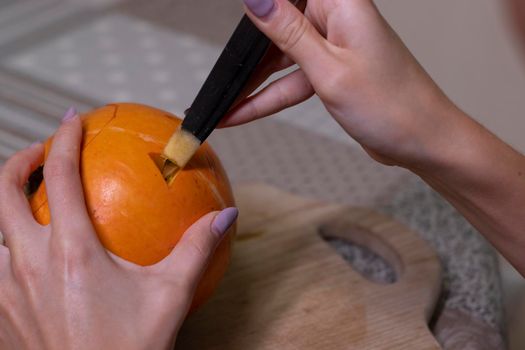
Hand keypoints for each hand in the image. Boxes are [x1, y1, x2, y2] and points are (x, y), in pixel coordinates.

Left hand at [0, 113, 237, 348]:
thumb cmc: (128, 349)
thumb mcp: (171, 294)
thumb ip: (198, 247)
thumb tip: (224, 216)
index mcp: (69, 251)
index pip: (59, 175)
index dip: (63, 138)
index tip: (72, 120)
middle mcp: (27, 264)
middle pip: (1, 191)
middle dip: (19, 159)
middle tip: (41, 153)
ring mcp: (6, 291)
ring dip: (10, 206)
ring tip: (35, 205)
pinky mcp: (0, 315)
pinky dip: (10, 248)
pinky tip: (35, 260)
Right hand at [223, 0, 465, 167]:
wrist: (423, 142)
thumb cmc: (392, 105)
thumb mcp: (329, 70)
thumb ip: (288, 32)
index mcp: (342, 3)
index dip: (262, 3)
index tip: (240, 13)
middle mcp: (337, 18)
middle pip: (279, 22)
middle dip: (247, 49)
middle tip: (220, 69)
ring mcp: (333, 47)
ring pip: (281, 56)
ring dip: (252, 81)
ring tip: (221, 100)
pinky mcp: (331, 72)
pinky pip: (291, 79)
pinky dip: (268, 97)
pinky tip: (240, 112)